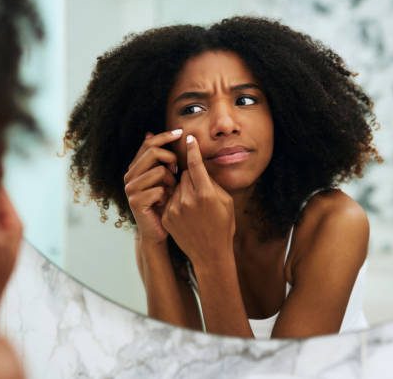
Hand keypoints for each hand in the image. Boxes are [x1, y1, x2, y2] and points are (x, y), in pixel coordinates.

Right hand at [124, 129, 182, 243]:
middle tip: (176, 171)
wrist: (157, 231)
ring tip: (170, 192)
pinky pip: (160, 189)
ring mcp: (130, 189)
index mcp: (135, 167)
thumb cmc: (164, 203)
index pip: (148, 143)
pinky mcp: (135, 201)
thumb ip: (158, 159)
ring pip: (160, 171)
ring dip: (171, 182)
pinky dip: (168, 196)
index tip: (180, 133)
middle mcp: (129, 176)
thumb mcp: (162, 178)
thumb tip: (148, 132)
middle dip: (171, 159)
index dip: (165, 136)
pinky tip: (165, 203)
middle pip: (153, 152)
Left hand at [161, 135, 235, 266]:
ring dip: (183, 189)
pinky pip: (169, 198)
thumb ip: (211, 182)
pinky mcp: (166, 216)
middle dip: (191, 177)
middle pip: (185, 174)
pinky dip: (176, 200)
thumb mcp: (225, 202)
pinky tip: (186, 213)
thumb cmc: (223, 226)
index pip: (195, 164)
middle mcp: (188, 200)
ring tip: (194, 205)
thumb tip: (199, 168)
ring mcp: (175, 209)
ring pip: (176, 186)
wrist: (210, 254)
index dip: (192, 150)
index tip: (189, 138)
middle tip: (200, 190)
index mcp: (206, 194)